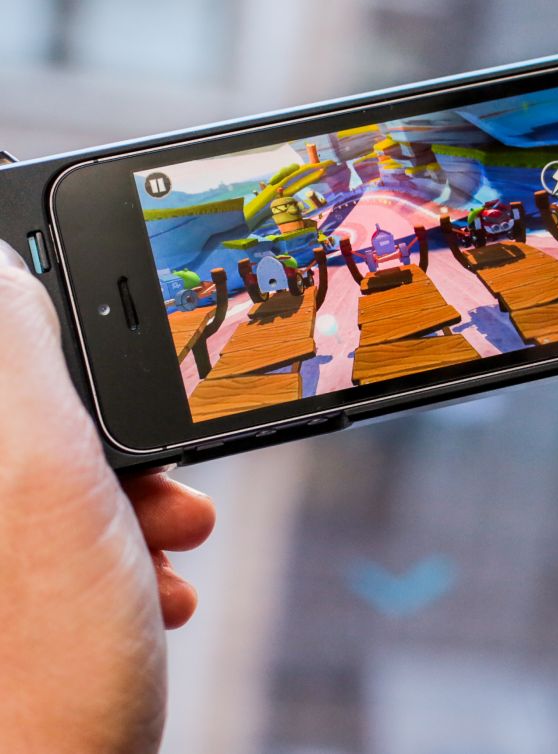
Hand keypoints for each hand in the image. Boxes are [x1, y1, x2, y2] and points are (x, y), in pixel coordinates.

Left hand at [0, 241, 214, 751]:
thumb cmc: (37, 669)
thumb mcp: (36, 479)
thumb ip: (16, 350)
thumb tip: (3, 255)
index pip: (10, 335)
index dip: (55, 310)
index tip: (112, 314)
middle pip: (42, 413)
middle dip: (121, 438)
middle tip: (159, 473)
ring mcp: (6, 542)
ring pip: (67, 476)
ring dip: (140, 497)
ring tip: (173, 539)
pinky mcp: (23, 584)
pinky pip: (75, 533)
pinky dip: (129, 548)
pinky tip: (157, 588)